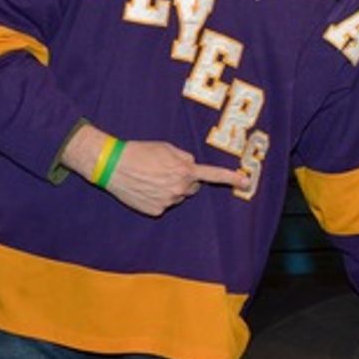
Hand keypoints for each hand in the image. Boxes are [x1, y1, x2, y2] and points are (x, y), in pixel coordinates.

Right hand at [104, 140, 248, 216]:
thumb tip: (191, 165)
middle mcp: (179, 188)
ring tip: (149, 177)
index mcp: (184, 170)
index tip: (246, 181)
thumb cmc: (140, 152)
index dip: (231, 178)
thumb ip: (184, 157)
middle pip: (192, 186)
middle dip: (184, 179)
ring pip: (177, 195)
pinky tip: (144, 188)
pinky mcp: (155, 211)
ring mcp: (168, 201)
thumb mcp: (166, 147)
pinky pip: (163, 204)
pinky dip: (156, 198)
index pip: (213, 175)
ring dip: (169, 188)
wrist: (112, 165)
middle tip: (165, 171)